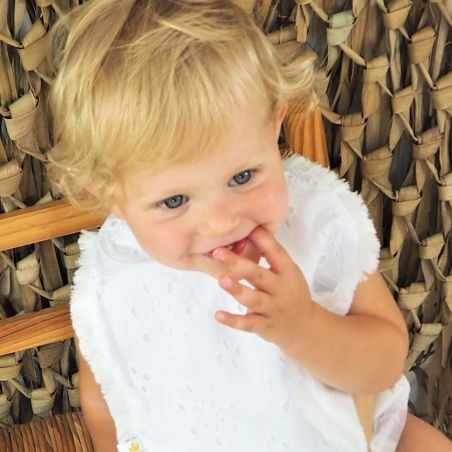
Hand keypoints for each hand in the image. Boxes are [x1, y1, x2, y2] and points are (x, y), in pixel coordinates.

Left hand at [212, 226, 314, 351]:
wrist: (304, 327)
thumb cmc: (291, 293)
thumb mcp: (288, 272)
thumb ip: (271, 257)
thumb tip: (247, 233)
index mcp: (288, 272)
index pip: (277, 253)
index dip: (264, 240)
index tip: (248, 229)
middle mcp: (281, 290)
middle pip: (259, 276)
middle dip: (239, 264)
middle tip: (219, 253)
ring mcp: (272, 309)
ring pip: (254, 299)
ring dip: (237, 290)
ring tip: (222, 279)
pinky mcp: (264, 326)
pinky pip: (247, 324)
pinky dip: (233, 321)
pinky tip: (218, 314)